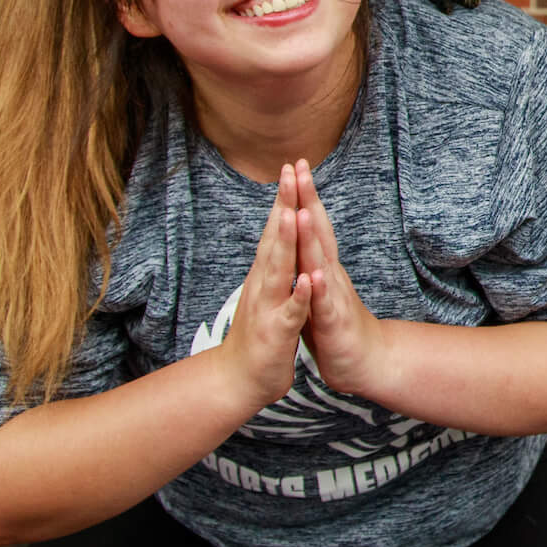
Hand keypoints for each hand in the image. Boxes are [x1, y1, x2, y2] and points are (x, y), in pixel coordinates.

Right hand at [219, 174, 314, 408]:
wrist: (239, 381)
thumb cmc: (258, 334)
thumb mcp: (267, 292)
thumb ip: (271, 264)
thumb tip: (275, 234)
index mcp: (266, 274)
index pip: (276, 229)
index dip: (284, 199)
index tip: (293, 166)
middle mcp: (263, 284)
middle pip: (274, 238)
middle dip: (283, 205)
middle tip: (290, 172)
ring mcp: (268, 306)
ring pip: (278, 270)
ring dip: (284, 243)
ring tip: (291, 214)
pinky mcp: (276, 332)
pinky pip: (290, 312)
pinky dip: (298, 296)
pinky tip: (307, 281)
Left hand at [281, 161, 387, 399]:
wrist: (365, 362)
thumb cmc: (337, 325)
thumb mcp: (320, 286)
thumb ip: (313, 260)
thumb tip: (303, 233)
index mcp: (323, 266)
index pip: (311, 225)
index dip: (303, 196)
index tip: (294, 166)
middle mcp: (331, 274)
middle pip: (319, 231)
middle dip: (308, 200)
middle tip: (300, 169)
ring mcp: (334, 296)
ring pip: (321, 262)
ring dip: (313, 237)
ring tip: (303, 210)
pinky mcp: (333, 322)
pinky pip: (325, 303)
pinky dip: (319, 288)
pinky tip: (316, 275)